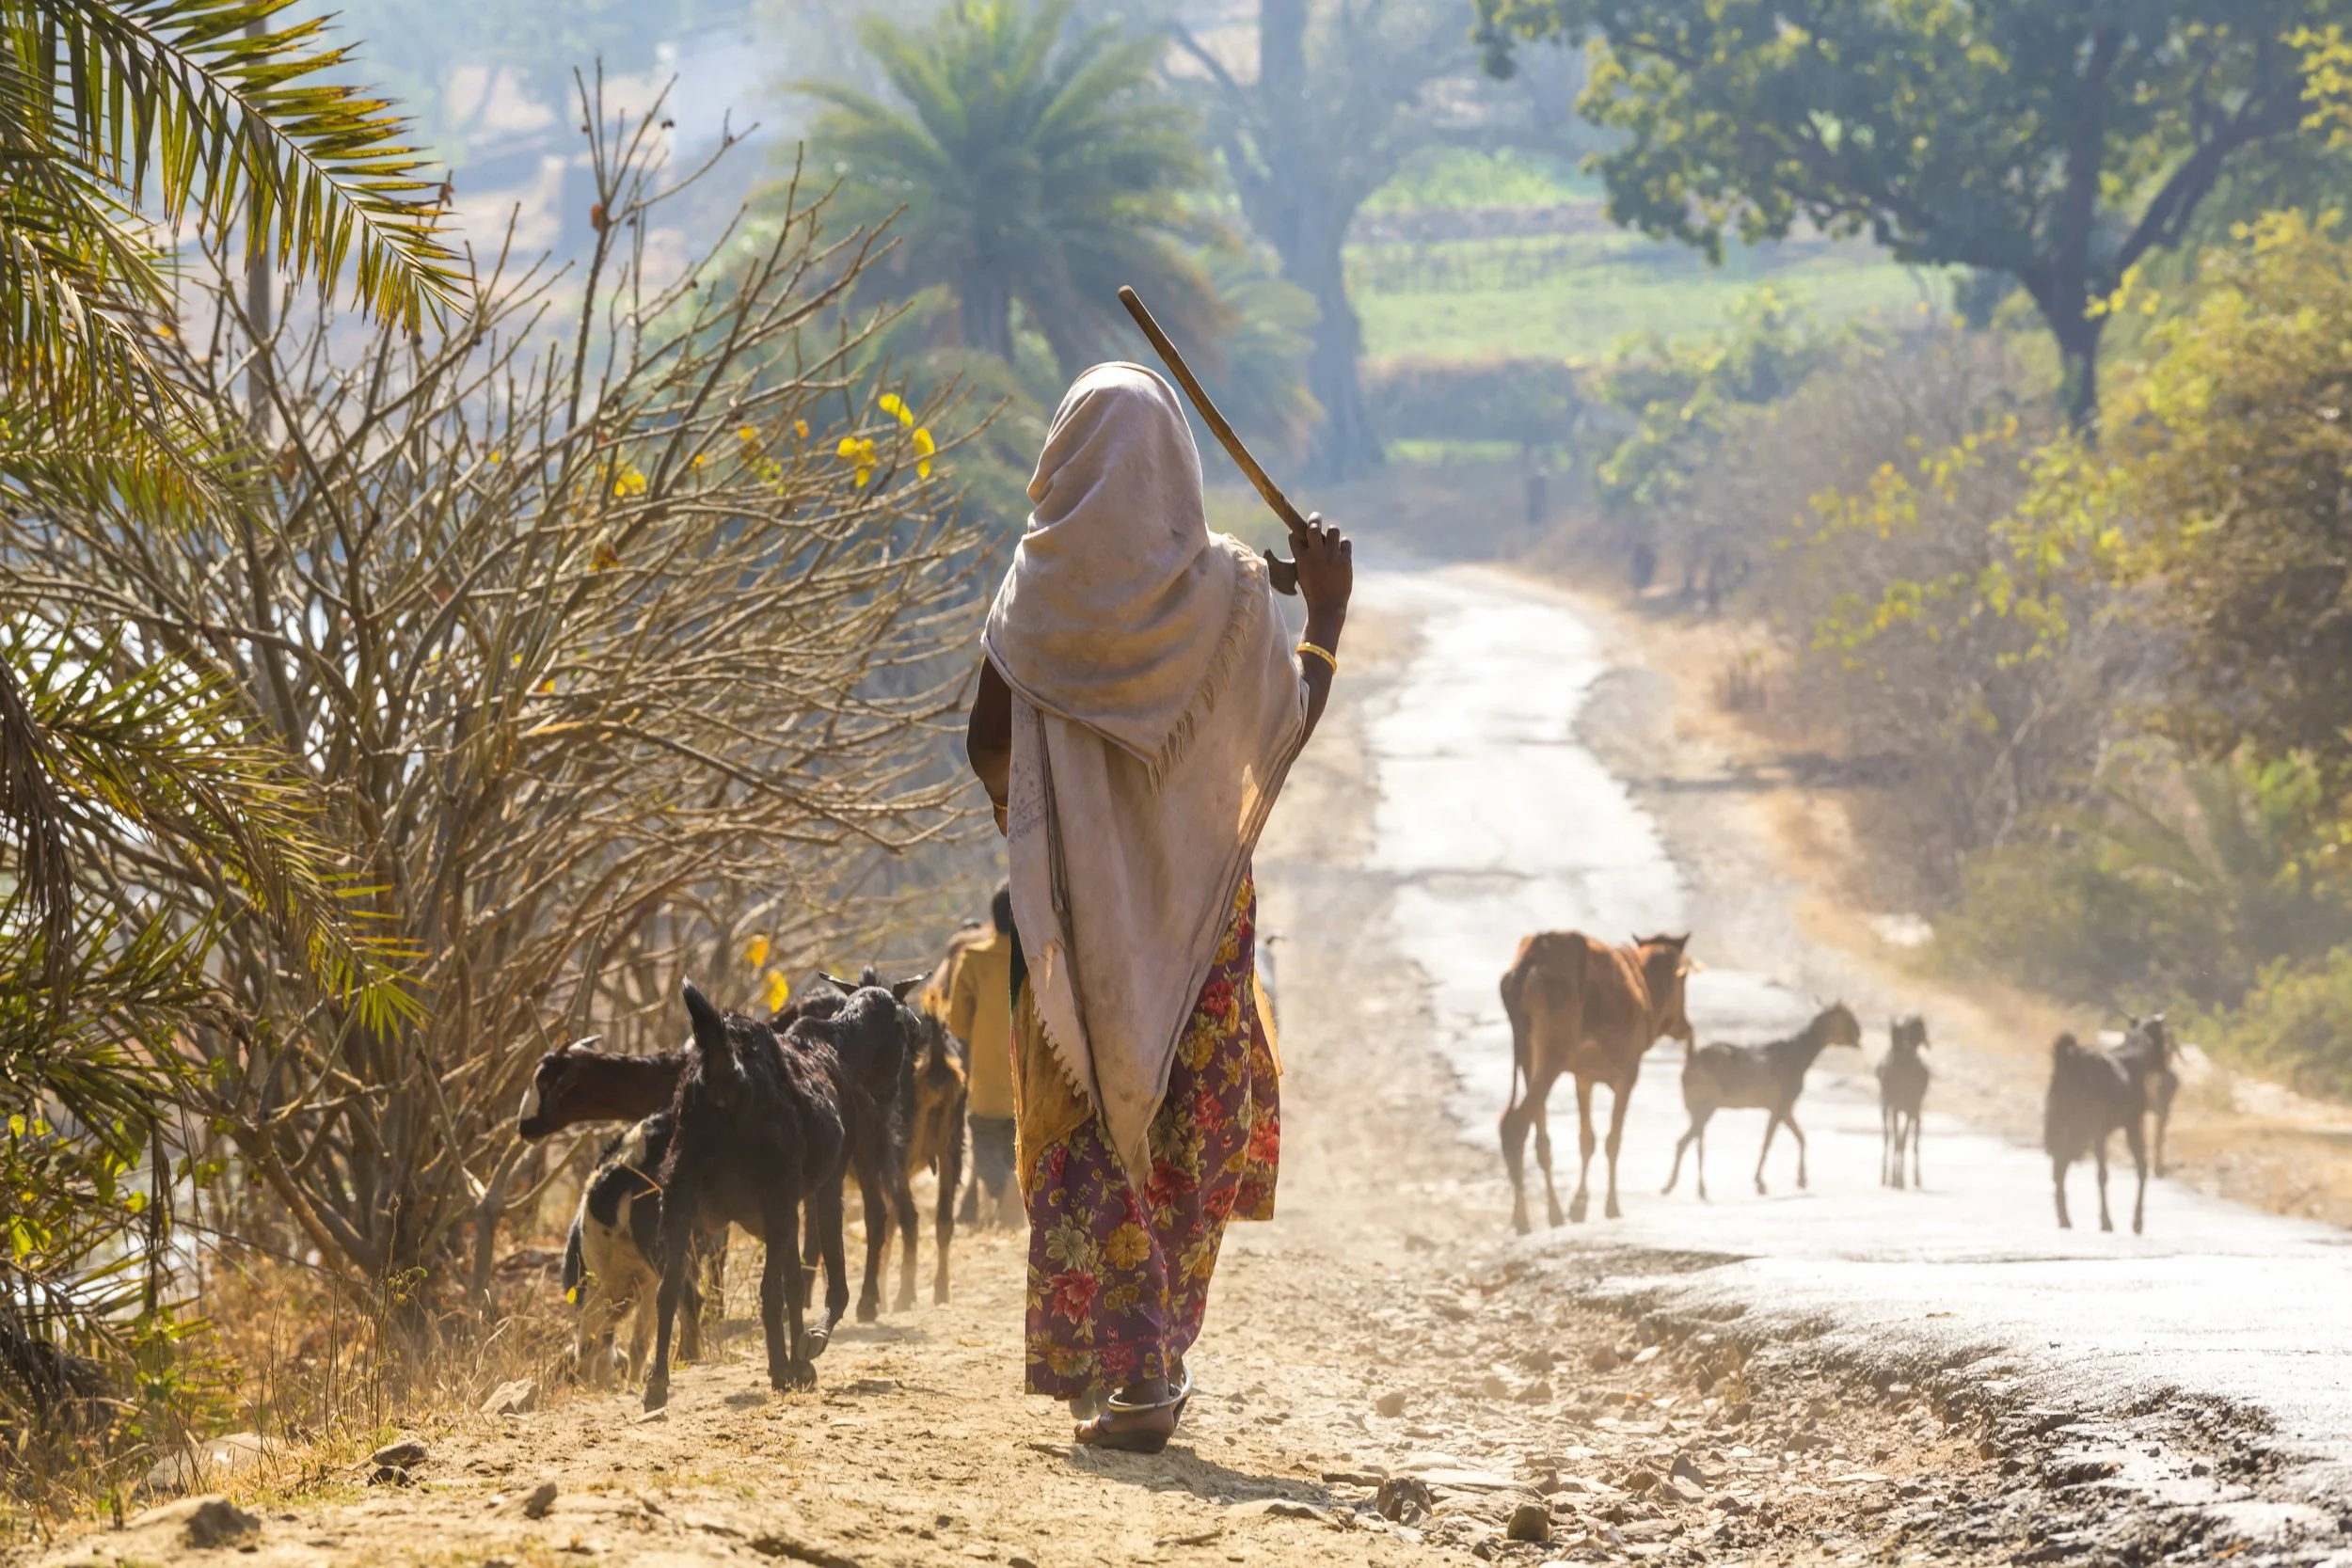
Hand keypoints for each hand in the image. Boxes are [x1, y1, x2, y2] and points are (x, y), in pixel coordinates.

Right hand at [1291, 513, 1350, 629]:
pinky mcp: (1345, 560)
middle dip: (1314, 518)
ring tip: (1332, 541)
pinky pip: (1346, 541)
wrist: (1327, 606)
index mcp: (1301, 558)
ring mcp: (1331, 556)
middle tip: (1315, 518)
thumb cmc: (1313, 591)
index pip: (1294, 536)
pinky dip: (1344, 545)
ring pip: (1333, 530)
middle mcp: (1316, 554)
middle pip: (1313, 526)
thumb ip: (1303, 558)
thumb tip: (1308, 542)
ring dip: (1332, 533)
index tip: (1299, 536)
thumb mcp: (1302, 574)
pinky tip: (1341, 552)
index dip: (1296, 534)